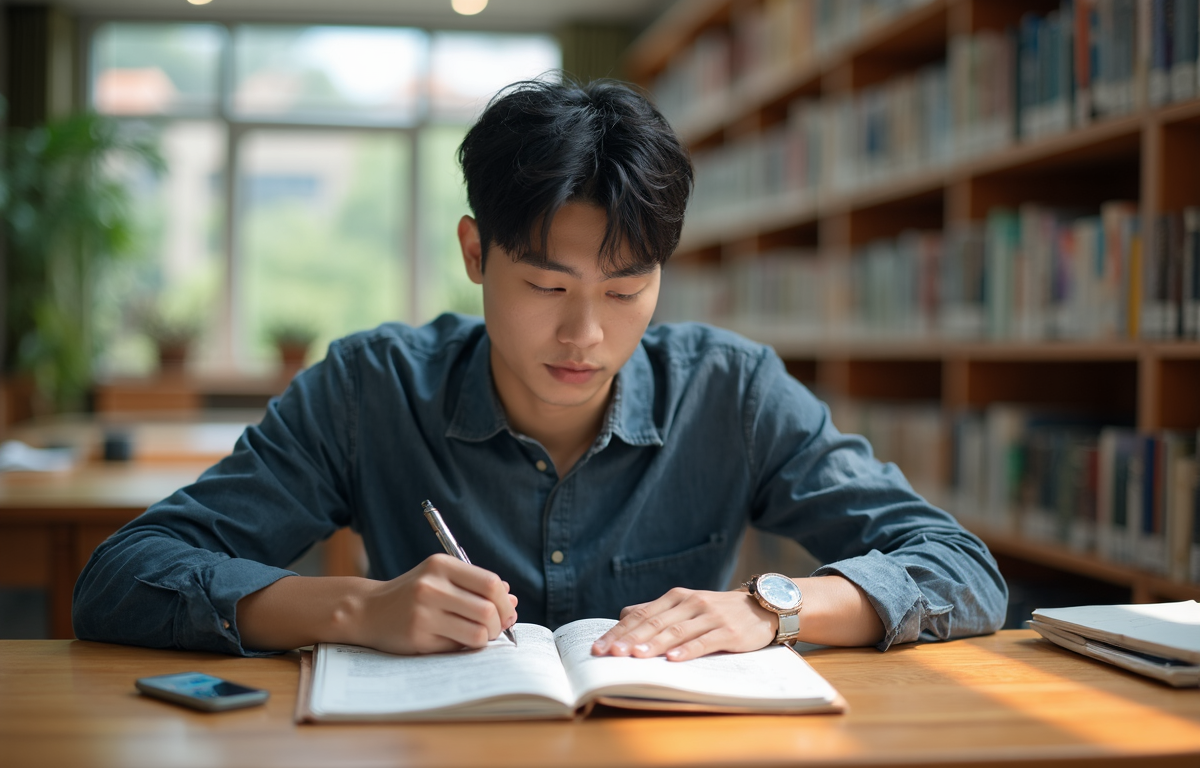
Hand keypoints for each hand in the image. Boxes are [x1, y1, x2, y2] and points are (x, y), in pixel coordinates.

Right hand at [355, 554, 517, 654]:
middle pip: (487, 610)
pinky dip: (464, 647)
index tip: (507, 613)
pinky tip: (455, 640)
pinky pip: (458, 646)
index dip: (505, 602)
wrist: (368, 610)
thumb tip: (513, 600)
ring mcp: (423, 612)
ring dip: (485, 639)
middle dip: (499, 624)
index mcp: (441, 565)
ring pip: (477, 632)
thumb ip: (475, 586)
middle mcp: (431, 586)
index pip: (491, 583)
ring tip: (478, 636)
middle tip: (495, 629)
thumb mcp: (441, 579)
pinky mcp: (417, 636)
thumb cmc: (413, 595)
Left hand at [590, 587, 775, 661]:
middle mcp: (690, 603)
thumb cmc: (716, 612)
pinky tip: (673, 659)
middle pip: (653, 623)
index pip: (640, 615)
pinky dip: (688, 650)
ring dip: (654, 644)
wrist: (760, 607)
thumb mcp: (686, 606)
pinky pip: (705, 641)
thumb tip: (623, 616)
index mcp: (675, 598)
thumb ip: (657, 612)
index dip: (618, 631)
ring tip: (636, 657)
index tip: (598, 647)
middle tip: (610, 654)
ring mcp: (709, 616)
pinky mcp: (728, 630)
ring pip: (676, 631)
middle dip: (629, 639)